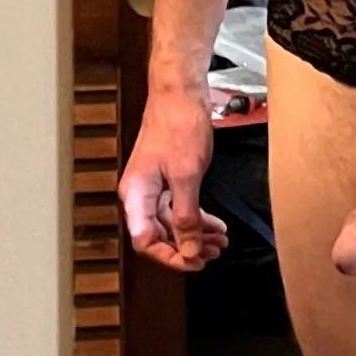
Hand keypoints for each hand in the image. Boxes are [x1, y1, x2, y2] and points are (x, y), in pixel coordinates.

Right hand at [118, 85, 227, 271]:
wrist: (181, 93)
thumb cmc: (177, 124)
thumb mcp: (186, 176)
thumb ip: (186, 216)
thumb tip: (187, 249)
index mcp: (136, 195)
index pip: (146, 241)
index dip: (170, 256)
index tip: (194, 261)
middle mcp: (141, 194)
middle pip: (160, 235)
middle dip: (188, 247)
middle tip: (212, 254)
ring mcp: (153, 187)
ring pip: (173, 222)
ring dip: (196, 234)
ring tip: (219, 242)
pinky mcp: (167, 178)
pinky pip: (180, 207)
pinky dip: (198, 218)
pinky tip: (215, 225)